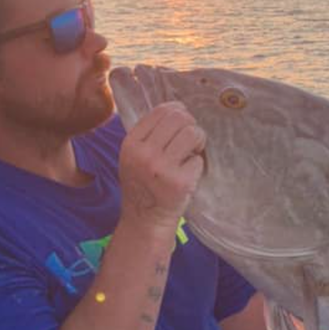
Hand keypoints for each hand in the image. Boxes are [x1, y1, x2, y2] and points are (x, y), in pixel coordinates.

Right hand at [118, 102, 205, 234]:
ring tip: (191, 153)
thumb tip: (178, 108)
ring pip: (192, 133)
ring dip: (198, 141)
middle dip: (190, 125)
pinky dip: (196, 165)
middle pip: (179, 118)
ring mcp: (161, 169)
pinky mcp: (179, 182)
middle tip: (190, 140)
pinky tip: (187, 174)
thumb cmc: (144, 184)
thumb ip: (149, 133)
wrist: (145, 220)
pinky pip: (198, 159)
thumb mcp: (134, 156)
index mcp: (131, 143)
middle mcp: (143, 154)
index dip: (178, 112)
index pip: (161, 110)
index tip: (183, 123)